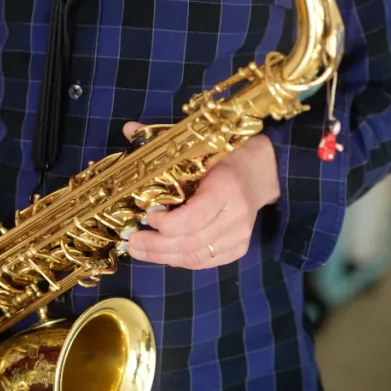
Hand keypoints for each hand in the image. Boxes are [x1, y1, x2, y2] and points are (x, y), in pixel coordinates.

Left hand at [123, 122, 279, 268]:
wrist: (262, 171)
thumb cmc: (225, 155)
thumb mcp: (199, 145)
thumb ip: (162, 142)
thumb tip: (128, 129)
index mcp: (226, 187)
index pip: (194, 217)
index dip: (167, 224)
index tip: (147, 216)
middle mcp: (236, 215)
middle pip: (191, 241)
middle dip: (157, 246)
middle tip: (132, 242)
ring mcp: (239, 235)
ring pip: (196, 256)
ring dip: (164, 257)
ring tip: (139, 250)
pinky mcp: (239, 247)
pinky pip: (205, 261)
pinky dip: (181, 260)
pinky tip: (162, 254)